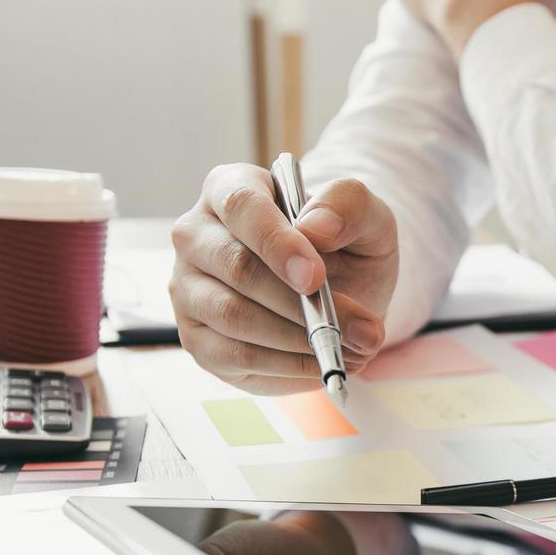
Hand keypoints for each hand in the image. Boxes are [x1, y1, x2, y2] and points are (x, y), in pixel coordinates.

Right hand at [170, 165, 397, 394]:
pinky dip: (286, 366)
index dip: (277, 243)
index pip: (242, 207)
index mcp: (232, 188)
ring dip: (299, 339)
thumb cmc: (345, 246)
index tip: (316, 277)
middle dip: (300, 304)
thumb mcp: (367, 217)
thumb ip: (349, 205)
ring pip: (233, 316)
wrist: (342, 293)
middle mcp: (197, 235)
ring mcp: (188, 288)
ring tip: (352, 347)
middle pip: (236, 267)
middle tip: (358, 329)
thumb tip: (315, 228)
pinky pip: (235, 356)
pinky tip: (322, 362)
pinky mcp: (197, 338)